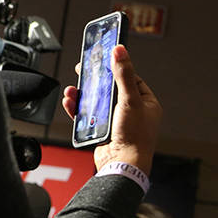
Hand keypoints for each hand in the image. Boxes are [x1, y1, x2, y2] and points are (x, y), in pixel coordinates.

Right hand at [61, 45, 161, 174]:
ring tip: (73, 88)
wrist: (122, 166)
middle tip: (83, 69)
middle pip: (111, 89)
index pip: (132, 79)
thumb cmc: (134, 138)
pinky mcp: (104, 131)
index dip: (118, 68)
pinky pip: (88, 116)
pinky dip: (78, 108)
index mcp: (147, 104)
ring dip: (84, 94)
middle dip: (96, 80)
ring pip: (98, 102)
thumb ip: (124, 75)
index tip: (105, 58)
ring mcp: (118, 122)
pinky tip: (70, 101)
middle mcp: (133, 112)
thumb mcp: (130, 100)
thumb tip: (120, 51)